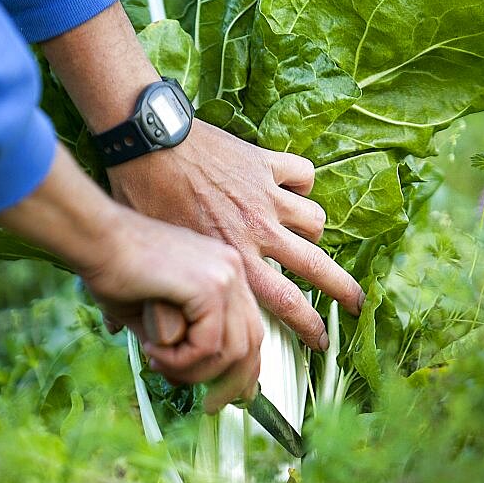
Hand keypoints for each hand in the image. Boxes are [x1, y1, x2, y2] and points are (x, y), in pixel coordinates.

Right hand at [0, 144, 261, 410]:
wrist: (95, 239)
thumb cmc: (113, 268)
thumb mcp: (156, 310)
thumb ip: (179, 337)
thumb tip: (189, 373)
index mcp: (224, 269)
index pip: (250, 327)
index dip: (245, 368)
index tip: (234, 396)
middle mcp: (232, 268)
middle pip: (252, 341)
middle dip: (232, 383)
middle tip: (212, 406)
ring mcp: (225, 275)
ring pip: (232, 350)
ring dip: (194, 371)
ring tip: (159, 364)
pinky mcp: (209, 285)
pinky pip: (208, 345)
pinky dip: (181, 360)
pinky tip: (153, 351)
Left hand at [40, 4, 364, 351]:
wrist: (149, 142)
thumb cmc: (145, 199)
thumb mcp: (155, 255)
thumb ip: (158, 291)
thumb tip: (125, 331)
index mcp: (234, 259)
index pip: (286, 303)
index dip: (309, 326)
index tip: (322, 340)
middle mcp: (258, 231)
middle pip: (317, 266)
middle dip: (344, 289)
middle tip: (358, 302)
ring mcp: (265, 196)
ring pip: (314, 220)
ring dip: (312, 229)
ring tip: (307, 233)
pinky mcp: (264, 163)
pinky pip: (302, 174)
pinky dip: (301, 181)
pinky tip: (291, 185)